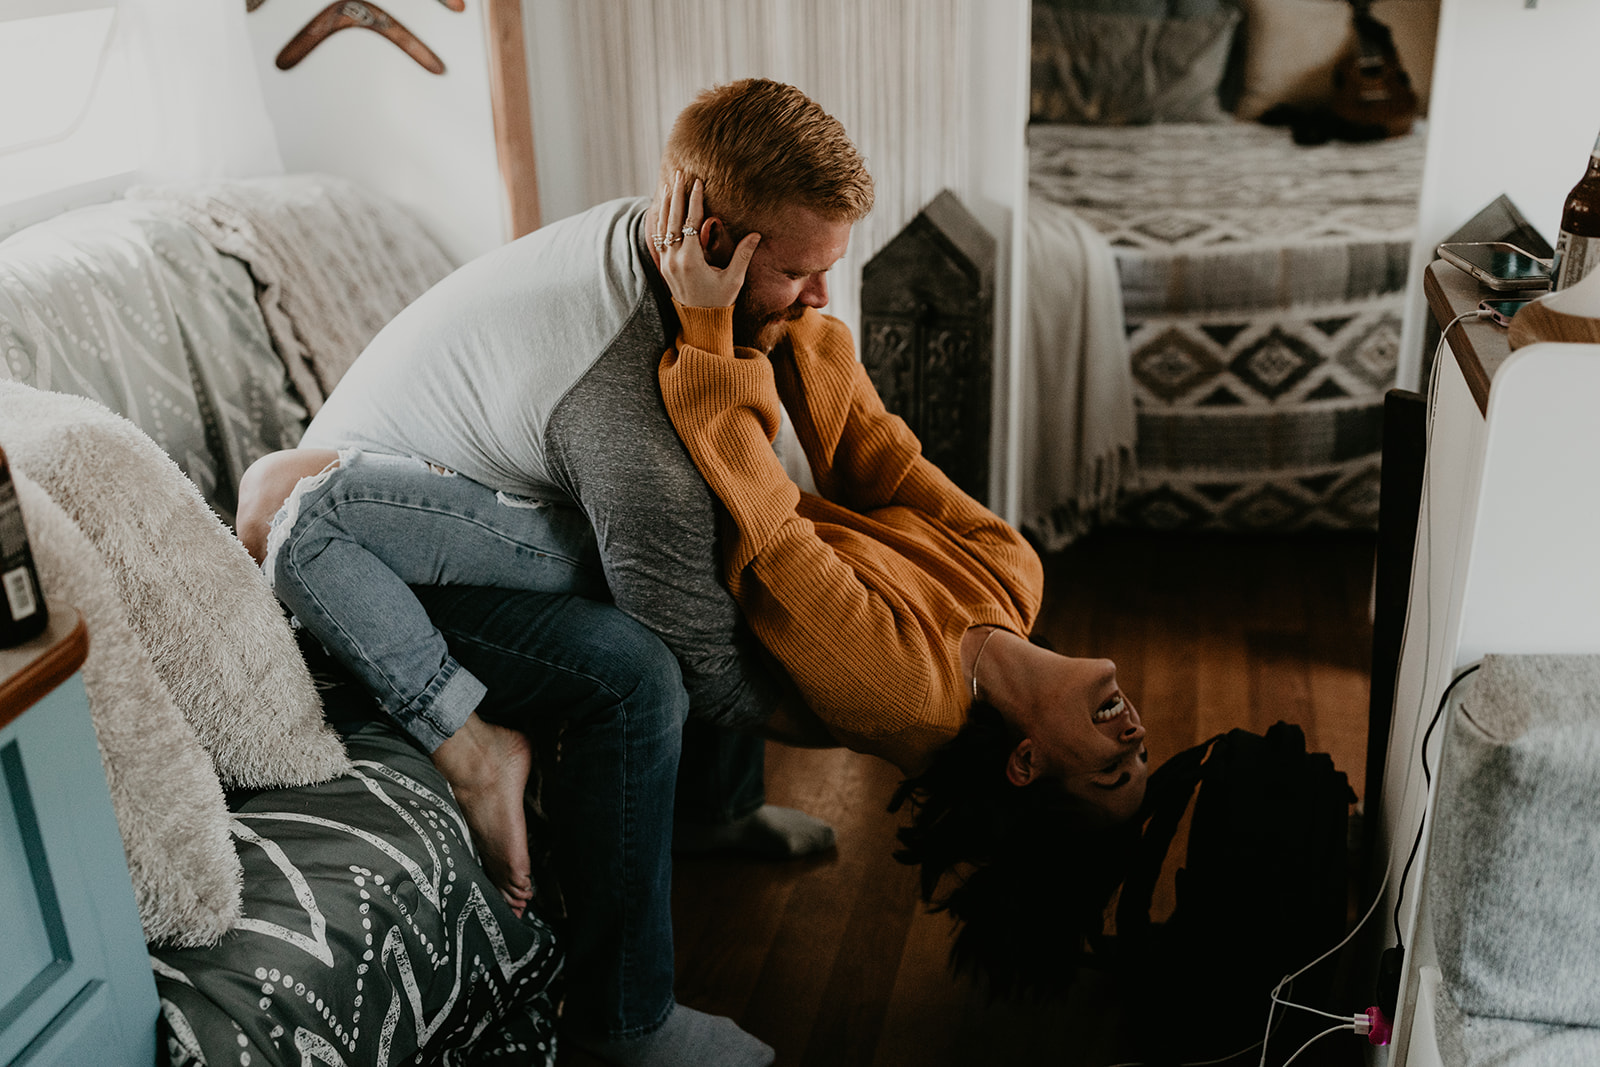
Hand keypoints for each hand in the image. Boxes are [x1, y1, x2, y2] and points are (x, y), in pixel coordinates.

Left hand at [653, 170, 760, 308]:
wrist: (700, 321)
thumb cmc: (719, 301)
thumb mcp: (733, 279)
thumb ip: (743, 255)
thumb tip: (756, 235)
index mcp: (691, 259)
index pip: (691, 222)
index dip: (695, 200)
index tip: (697, 182)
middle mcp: (674, 259)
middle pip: (673, 219)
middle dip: (677, 195)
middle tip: (679, 174)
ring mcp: (667, 262)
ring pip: (663, 227)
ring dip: (666, 205)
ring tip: (668, 185)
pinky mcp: (665, 266)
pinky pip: (659, 238)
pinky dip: (660, 221)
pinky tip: (662, 209)